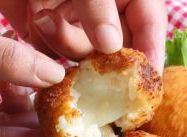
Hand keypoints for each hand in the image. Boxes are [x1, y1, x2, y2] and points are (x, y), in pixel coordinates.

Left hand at [0, 0, 167, 71]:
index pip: (150, 23)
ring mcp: (77, 20)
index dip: (151, 50)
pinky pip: (57, 54)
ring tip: (43, 19)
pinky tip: (35, 24)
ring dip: (67, 44)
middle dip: (101, 54)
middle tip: (88, 60)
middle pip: (120, 46)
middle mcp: (105, 10)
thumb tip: (111, 46)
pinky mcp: (49, 32)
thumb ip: (96, 6)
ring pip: (87, 53)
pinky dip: (47, 47)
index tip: (146, 79)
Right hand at [0, 0, 65, 136]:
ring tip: (59, 88)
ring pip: (6, 112)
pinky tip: (36, 66)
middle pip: (2, 133)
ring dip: (31, 97)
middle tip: (76, 119)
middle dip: (37, 122)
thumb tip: (55, 77)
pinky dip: (19, 79)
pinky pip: (1, 91)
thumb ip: (8, 62)